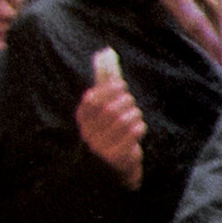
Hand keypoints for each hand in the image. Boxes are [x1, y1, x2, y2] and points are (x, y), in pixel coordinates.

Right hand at [75, 72, 145, 189]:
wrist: (112, 167)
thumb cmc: (109, 131)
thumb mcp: (102, 111)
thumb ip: (104, 87)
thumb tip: (105, 55)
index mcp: (82, 120)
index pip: (92, 99)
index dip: (109, 89)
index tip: (122, 85)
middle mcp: (87, 134)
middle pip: (110, 109)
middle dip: (125, 101)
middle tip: (130, 101)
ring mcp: (100, 147)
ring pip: (123, 121)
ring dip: (134, 114)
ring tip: (135, 116)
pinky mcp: (114, 157)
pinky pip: (132, 134)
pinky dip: (139, 127)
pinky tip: (138, 128)